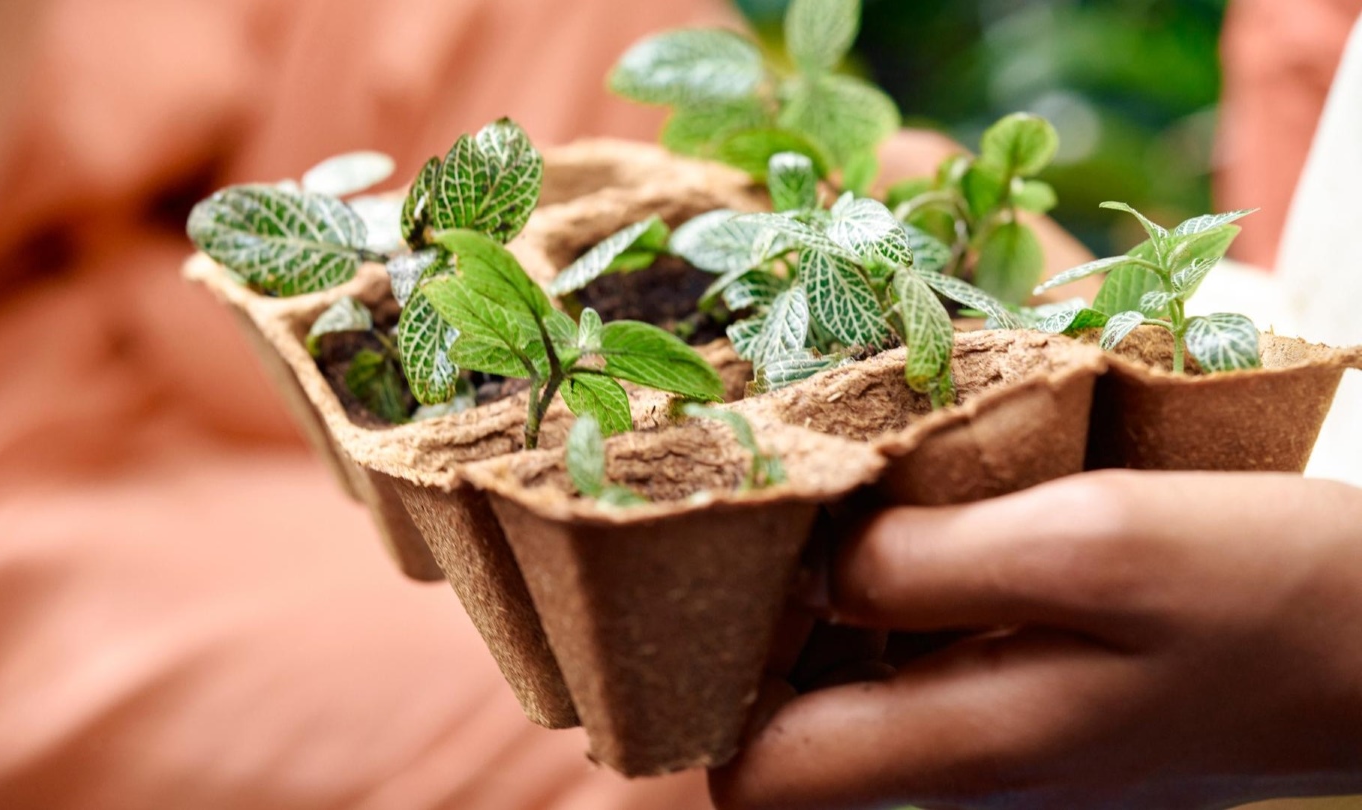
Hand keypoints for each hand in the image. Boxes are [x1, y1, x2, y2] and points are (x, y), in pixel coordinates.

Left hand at [711, 471, 1361, 809]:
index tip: (728, 565)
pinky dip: (901, 594)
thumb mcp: (1099, 547)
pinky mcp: (1041, 707)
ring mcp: (1005, 744)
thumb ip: (933, 564)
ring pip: (853, 688)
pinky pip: (924, 661)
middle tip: (782, 508)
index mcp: (967, 748)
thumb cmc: (1269, 590)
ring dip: (831, 599)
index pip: (758, 778)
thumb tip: (804, 567)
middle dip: (762, 625)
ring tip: (847, 498)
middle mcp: (968, 768)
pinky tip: (931, 519)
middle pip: (793, 730)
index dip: (714, 683)